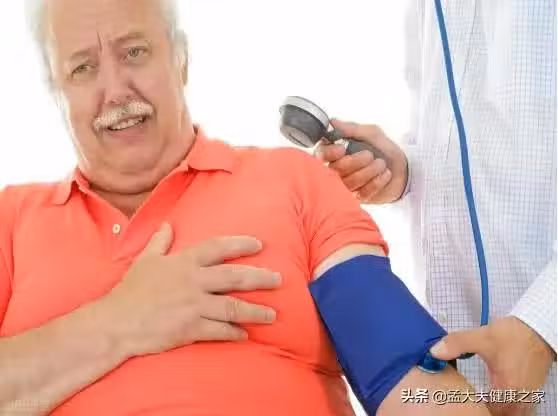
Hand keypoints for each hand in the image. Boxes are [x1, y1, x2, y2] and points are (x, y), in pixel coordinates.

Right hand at [99, 222, 281, 357]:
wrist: (117, 322)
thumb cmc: (130, 291)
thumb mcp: (145, 261)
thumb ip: (159, 243)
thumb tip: (166, 225)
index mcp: (184, 262)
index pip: (218, 247)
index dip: (240, 244)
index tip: (259, 244)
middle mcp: (194, 281)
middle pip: (235, 276)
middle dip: (260, 277)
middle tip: (278, 279)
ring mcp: (194, 305)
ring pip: (233, 306)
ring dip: (255, 311)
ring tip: (272, 315)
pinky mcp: (191, 328)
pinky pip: (220, 330)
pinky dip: (234, 333)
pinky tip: (245, 335)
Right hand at [314, 119, 407, 203]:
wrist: (403, 169)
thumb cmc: (384, 149)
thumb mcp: (371, 133)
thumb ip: (352, 128)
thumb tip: (333, 122)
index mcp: (336, 152)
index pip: (321, 154)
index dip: (329, 153)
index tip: (342, 149)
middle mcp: (337, 170)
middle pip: (336, 169)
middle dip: (356, 161)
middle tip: (370, 155)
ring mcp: (346, 186)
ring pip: (349, 182)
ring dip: (369, 171)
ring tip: (381, 164)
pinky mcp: (357, 198)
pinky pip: (362, 193)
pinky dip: (376, 182)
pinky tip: (385, 175)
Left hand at [430, 317, 554, 415]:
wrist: (538, 329)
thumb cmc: (514, 336)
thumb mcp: (482, 337)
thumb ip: (457, 344)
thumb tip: (435, 352)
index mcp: (505, 390)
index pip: (485, 412)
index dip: (469, 409)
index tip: (455, 399)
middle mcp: (518, 398)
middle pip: (498, 415)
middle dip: (480, 411)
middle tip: (463, 402)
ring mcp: (525, 398)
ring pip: (508, 414)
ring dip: (493, 411)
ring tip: (476, 403)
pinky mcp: (528, 392)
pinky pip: (517, 410)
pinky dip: (504, 408)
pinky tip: (493, 400)